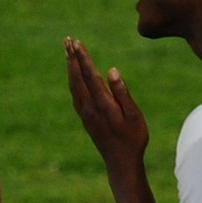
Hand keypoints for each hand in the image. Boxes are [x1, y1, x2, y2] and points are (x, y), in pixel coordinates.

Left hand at [65, 38, 148, 167]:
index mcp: (103, 104)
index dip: (83, 57)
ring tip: (67, 52)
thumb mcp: (134, 115)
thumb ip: (122, 92)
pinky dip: (72, 80)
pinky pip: (74, 94)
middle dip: (72, 57)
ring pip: (73, 85)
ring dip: (70, 67)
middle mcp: (89, 107)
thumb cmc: (133, 138)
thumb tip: (111, 70)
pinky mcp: (85, 118)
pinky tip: (72, 75)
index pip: (89, 75)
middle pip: (77, 77)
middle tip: (67, 40)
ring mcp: (85, 113)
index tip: (76, 42)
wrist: (121, 162)